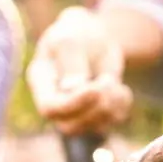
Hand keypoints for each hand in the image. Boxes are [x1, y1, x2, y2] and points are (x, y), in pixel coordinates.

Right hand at [26, 6, 132, 135]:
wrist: (95, 35)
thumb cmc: (78, 32)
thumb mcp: (72, 38)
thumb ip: (70, 61)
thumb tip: (71, 88)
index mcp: (41, 81)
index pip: (49, 108)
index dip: (74, 104)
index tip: (96, 88)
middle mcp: (55, 101)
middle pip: (69, 125)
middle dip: (95, 107)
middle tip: (108, 80)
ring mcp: (75, 111)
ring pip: (92, 128)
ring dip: (111, 107)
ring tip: (113, 80)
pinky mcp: (96, 113)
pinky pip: (111, 122)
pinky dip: (121, 107)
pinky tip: (121, 88)